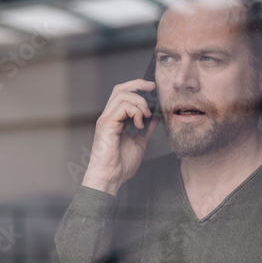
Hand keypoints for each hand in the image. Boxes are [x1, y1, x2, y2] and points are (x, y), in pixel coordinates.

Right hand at [82, 79, 159, 195]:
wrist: (110, 178)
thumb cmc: (120, 165)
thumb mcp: (140, 143)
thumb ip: (146, 129)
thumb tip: (155, 118)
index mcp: (115, 119)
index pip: (123, 94)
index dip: (137, 86)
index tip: (152, 88)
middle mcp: (109, 116)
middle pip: (120, 89)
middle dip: (138, 84)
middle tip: (152, 88)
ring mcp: (106, 119)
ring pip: (122, 95)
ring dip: (139, 103)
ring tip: (145, 117)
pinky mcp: (107, 124)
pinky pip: (122, 107)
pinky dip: (135, 112)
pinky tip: (139, 125)